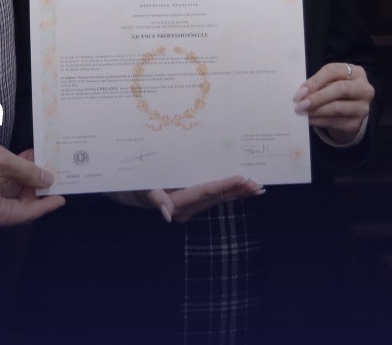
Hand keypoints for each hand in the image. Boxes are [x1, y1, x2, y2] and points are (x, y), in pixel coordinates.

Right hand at [0, 130, 64, 236]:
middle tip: (47, 168)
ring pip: (4, 202)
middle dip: (31, 187)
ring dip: (18, 182)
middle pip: (15, 208)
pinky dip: (4, 185)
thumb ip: (27, 173)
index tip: (62, 197)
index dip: (46, 204)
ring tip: (32, 159)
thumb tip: (47, 181)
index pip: (26, 214)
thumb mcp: (1, 161)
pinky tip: (15, 166)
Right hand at [113, 175, 262, 223]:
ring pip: (220, 199)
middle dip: (239, 191)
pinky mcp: (195, 204)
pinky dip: (232, 193)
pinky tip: (246, 190)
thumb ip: (155, 199)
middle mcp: (188, 209)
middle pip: (218, 197)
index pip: (207, 192)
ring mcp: (192, 208)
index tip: (242, 178)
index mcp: (178, 204)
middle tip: (258, 185)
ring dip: (239, 193)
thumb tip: (165, 214)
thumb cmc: (137, 185)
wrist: (133, 191)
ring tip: (258, 188)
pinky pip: (216, 198)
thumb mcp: (144, 189)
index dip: (225, 184)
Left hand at [294, 62, 373, 143]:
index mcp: (356, 72)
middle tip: (300, 105)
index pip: (333, 71)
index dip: (315, 81)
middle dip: (317, 97)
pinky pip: (335, 122)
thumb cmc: (336, 91)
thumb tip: (301, 94)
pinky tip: (309, 120)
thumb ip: (318, 83)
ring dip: (316, 111)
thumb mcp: (330, 82)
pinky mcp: (356, 123)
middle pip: (340, 89)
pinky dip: (319, 121)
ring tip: (302, 113)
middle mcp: (364, 88)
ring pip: (337, 108)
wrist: (349, 113)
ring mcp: (362, 107)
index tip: (300, 92)